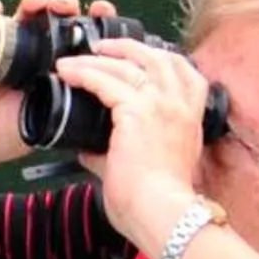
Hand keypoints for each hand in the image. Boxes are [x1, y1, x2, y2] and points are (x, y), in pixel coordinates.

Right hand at [0, 0, 112, 160]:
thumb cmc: (18, 125)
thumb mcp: (50, 118)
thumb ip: (70, 106)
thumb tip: (94, 96)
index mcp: (67, 60)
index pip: (87, 31)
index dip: (97, 17)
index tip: (101, 9)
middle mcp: (43, 45)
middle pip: (59, 14)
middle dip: (65, 3)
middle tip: (64, 6)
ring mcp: (15, 42)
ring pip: (28, 11)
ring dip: (34, 1)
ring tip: (36, 1)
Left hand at [54, 37, 216, 254]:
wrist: (160, 210)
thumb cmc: (158, 200)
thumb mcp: (151, 167)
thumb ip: (121, 151)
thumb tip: (90, 148)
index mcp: (191, 117)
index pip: (188, 73)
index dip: (165, 58)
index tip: (145, 54)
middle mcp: (180, 104)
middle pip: (159, 57)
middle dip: (130, 47)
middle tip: (104, 47)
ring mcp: (160, 104)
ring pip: (129, 65)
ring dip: (99, 58)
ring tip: (76, 59)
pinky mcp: (135, 111)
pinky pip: (105, 81)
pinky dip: (84, 74)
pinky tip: (68, 73)